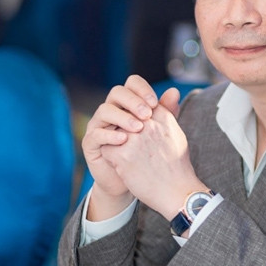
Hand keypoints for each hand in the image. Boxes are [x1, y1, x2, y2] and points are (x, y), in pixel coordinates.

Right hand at [82, 75, 158, 218]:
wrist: (138, 181)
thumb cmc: (150, 153)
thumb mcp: (160, 131)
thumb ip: (166, 112)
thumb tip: (175, 91)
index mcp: (129, 103)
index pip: (132, 84)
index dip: (142, 89)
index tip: (155, 103)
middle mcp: (113, 110)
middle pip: (117, 92)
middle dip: (133, 101)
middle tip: (147, 114)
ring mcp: (99, 125)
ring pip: (104, 110)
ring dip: (122, 117)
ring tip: (138, 128)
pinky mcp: (91, 142)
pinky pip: (96, 133)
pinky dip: (110, 134)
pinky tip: (124, 139)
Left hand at [100, 88, 205, 220]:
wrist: (176, 192)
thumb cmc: (177, 165)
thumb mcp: (177, 132)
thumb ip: (169, 110)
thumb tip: (172, 91)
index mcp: (161, 116)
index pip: (138, 102)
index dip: (133, 116)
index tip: (137, 130)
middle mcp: (147, 123)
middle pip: (123, 116)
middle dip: (122, 128)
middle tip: (133, 146)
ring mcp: (133, 138)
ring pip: (112, 131)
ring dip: (116, 143)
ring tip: (130, 158)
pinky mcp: (122, 154)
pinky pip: (106, 148)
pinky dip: (111, 157)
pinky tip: (124, 167)